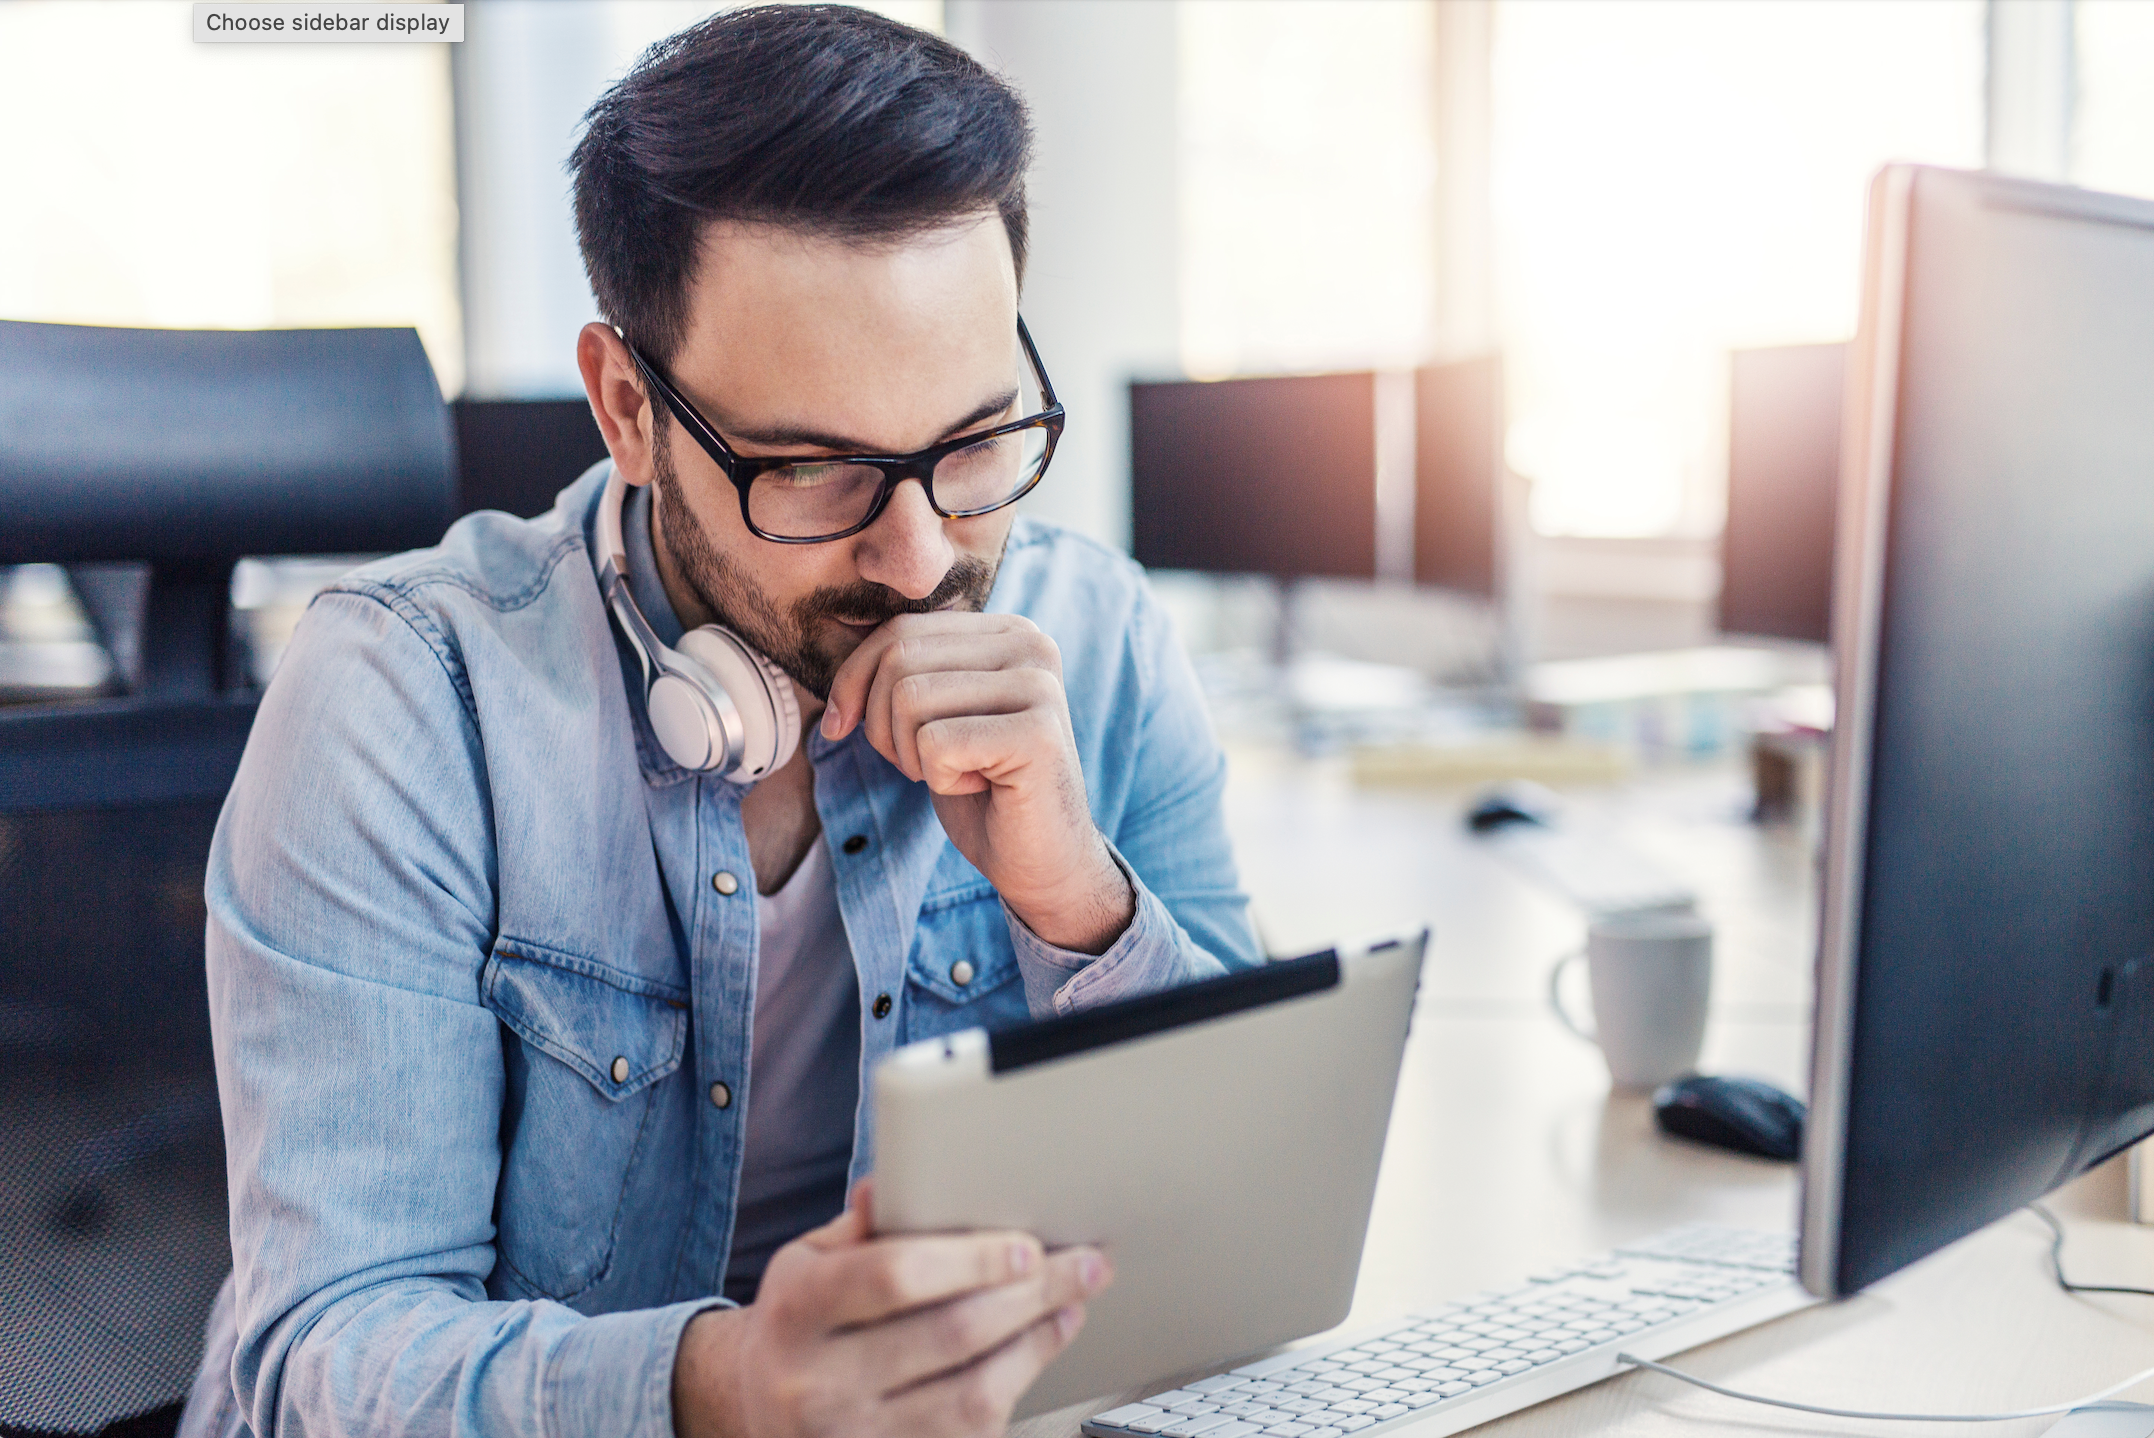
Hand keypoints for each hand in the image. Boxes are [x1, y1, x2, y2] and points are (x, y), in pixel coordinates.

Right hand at [672, 1181, 1111, 1437]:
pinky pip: (971, 1429)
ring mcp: (853, 1436)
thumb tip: (900, 1180)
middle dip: (1031, 1293)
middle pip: (950, 1333)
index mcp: (798, 1310)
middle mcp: (819, 1381)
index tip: (1026, 1245)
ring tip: (1073, 1300)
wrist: (755, 1407)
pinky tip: (1043, 1342)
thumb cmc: (800, 1321)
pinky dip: (1020, 1379)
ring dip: (1038, 1339)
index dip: (970, 1260)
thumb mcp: (807, 1260)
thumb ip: (861, 1225)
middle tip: (1082, 1263)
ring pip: (972, 1391)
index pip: (895, 1277)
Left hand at [821, 612, 1134, 952]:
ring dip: (913, 755)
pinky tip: (982, 786)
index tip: (842, 726)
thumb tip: (830, 653)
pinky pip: (935, 743)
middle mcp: (1032, 645)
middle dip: (882, 726)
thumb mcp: (933, 716)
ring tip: (958, 773)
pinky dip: (940, 779)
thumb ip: (903, 671)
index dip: (854, 682)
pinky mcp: (1037, 734)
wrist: (1041, 861)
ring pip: (910, 699)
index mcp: (1008, 632)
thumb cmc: (983, 790)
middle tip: (923, 764)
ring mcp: (1039, 686)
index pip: (900, 630)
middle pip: (900, 661)